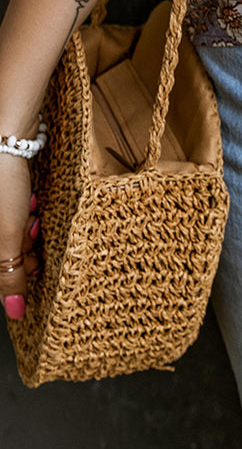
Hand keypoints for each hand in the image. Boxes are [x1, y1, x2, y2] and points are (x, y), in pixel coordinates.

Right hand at [0, 152, 40, 319]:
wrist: (8, 137)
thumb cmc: (2, 182)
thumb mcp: (7, 235)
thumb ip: (9, 275)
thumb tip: (14, 311)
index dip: (16, 274)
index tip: (32, 266)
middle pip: (6, 254)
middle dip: (24, 247)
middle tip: (31, 230)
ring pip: (13, 235)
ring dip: (27, 228)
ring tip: (30, 210)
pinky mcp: (3, 196)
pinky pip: (16, 215)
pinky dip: (27, 211)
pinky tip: (32, 200)